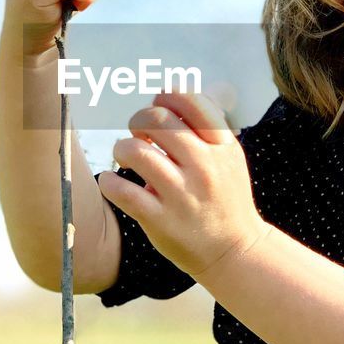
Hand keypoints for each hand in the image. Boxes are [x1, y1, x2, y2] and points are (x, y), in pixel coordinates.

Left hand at [98, 91, 268, 278]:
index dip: (165, 98)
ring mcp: (182, 195)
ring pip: (136, 152)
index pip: (190, 101)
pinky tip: (113, 182)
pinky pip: (122, 191)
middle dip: (138, 121)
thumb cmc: (224, 198)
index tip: (159, 109)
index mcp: (221, 146)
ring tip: (126, 159)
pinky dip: (109, 182)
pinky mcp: (161, 220)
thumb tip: (166, 92)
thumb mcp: (229, 157)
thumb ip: (205, 127)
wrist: (234, 251)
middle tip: (139, 135)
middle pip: (158, 120)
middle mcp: (204, 167)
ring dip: (121, 149)